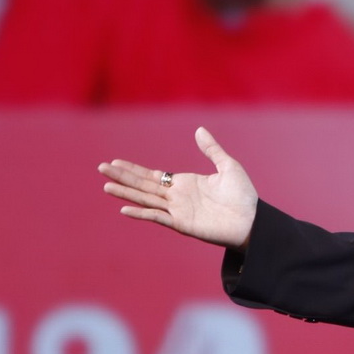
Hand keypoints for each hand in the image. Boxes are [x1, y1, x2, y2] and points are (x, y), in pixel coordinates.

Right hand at [98, 127, 257, 250]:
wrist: (252, 220)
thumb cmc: (243, 195)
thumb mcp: (228, 166)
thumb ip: (211, 149)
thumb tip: (199, 130)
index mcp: (185, 183)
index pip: (153, 175)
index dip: (134, 169)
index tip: (115, 162)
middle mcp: (177, 197)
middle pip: (143, 185)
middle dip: (122, 176)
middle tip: (101, 168)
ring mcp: (177, 211)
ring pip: (145, 199)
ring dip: (125, 192)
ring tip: (106, 185)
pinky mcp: (182, 224)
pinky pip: (157, 217)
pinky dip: (141, 213)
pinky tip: (124, 208)